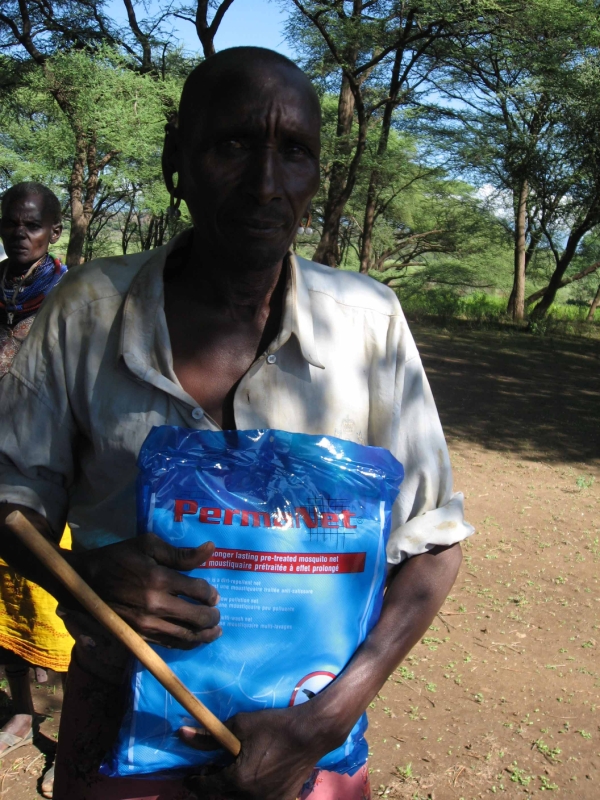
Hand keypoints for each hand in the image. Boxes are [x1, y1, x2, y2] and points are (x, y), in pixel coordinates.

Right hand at [69, 534, 220, 648]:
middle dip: (213, 616)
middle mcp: (156, 606)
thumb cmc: (117, 558)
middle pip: (197, 618)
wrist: (83, 581)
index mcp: (159, 579)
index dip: (211, 594)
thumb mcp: (148, 545)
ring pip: (186, 637)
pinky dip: (186, 644)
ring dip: (205, 635)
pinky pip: (169, 645)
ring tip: (215, 631)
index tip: (213, 595)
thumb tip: (211, 549)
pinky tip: (194, 639)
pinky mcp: (138, 637)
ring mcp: (147, 625)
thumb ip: (180, 553)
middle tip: (217, 613)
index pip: (198, 591)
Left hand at [179, 705, 338, 799]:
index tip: (189, 777)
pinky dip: (253, 792)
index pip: (206, 788)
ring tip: (235, 771)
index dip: (194, 782)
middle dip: (214, 783)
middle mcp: (251, 797)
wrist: (310, 733)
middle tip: (212, 768)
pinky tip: (257, 777)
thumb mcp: (239, 726)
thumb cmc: (274, 726)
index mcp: (238, 781)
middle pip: (223, 794)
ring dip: (233, 788)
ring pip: (241, 799)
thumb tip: (182, 735)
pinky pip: (261, 799)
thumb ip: (209, 737)